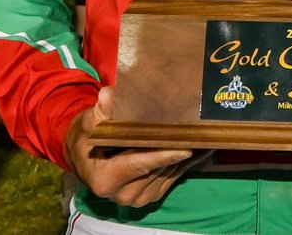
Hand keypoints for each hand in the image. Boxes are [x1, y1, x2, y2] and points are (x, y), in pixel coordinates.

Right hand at [64, 87, 207, 207]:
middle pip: (158, 168)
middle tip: (202, 133)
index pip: (140, 164)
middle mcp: (123, 193)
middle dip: (178, 150)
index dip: (163, 156)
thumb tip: (108, 94)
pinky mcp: (150, 194)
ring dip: (186, 157)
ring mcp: (137, 197)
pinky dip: (187, 163)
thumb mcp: (90, 123)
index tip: (186, 148)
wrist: (86, 158)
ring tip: (206, 138)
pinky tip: (204, 148)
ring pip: (169, 173)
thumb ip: (101, 111)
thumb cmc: (87, 138)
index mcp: (106, 179)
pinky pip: (173, 178)